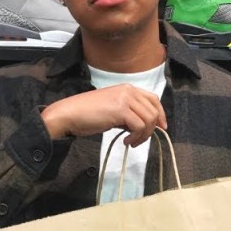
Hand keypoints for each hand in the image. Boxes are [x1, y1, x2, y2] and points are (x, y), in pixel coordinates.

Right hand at [41, 84, 166, 147]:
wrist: (69, 114)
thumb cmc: (87, 114)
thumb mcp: (112, 110)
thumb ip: (128, 113)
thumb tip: (143, 126)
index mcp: (127, 88)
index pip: (153, 99)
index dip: (161, 114)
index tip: (161, 128)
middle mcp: (128, 90)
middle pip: (154, 110)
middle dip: (151, 128)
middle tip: (140, 140)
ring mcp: (125, 99)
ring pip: (149, 119)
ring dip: (143, 135)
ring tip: (131, 142)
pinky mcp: (120, 110)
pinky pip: (139, 126)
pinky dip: (135, 137)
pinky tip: (125, 141)